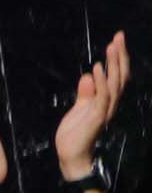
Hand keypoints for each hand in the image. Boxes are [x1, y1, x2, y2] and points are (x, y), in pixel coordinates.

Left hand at [62, 34, 128, 182]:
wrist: (71, 156)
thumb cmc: (75, 135)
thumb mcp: (79, 109)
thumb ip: (85, 94)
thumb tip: (88, 76)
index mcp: (107, 100)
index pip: (117, 75)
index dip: (118, 58)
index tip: (117, 39)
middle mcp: (110, 104)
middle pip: (120, 76)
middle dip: (120, 55)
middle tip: (119, 36)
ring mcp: (105, 110)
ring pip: (114, 83)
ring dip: (113, 64)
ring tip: (110, 47)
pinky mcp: (96, 117)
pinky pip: (101, 97)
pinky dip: (101, 82)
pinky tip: (98, 69)